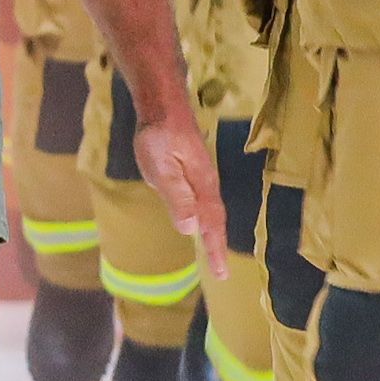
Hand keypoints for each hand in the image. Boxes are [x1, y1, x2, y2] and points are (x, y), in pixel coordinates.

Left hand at [132, 107, 232, 281]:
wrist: (163, 107)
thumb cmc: (158, 136)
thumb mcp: (162, 168)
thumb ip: (177, 197)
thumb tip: (190, 229)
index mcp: (202, 187)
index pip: (211, 225)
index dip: (215, 249)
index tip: (221, 273)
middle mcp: (207, 184)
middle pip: (215, 220)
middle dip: (217, 245)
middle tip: (220, 271)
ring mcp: (201, 176)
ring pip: (211, 210)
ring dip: (213, 232)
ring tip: (213, 253)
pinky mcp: (193, 170)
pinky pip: (203, 201)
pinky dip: (205, 217)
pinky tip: (198, 220)